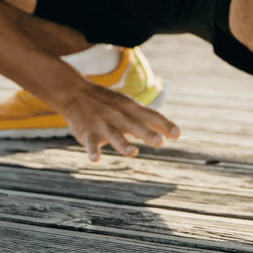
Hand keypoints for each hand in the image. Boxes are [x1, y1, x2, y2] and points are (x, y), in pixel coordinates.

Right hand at [55, 79, 181, 161]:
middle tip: (160, 142)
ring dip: (123, 145)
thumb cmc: (110, 103)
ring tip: (133, 152)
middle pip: (135, 126)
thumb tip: (177, 133)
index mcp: (131, 109)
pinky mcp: (88, 134)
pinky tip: (95, 159)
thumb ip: (152, 121)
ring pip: (114, 136)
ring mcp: (103, 125)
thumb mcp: (131, 106)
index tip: (177, 134)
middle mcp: (119, 117)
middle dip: (147, 134)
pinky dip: (92, 151)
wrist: (75, 92)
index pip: (150, 116)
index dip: (164, 125)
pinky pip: (90, 144)